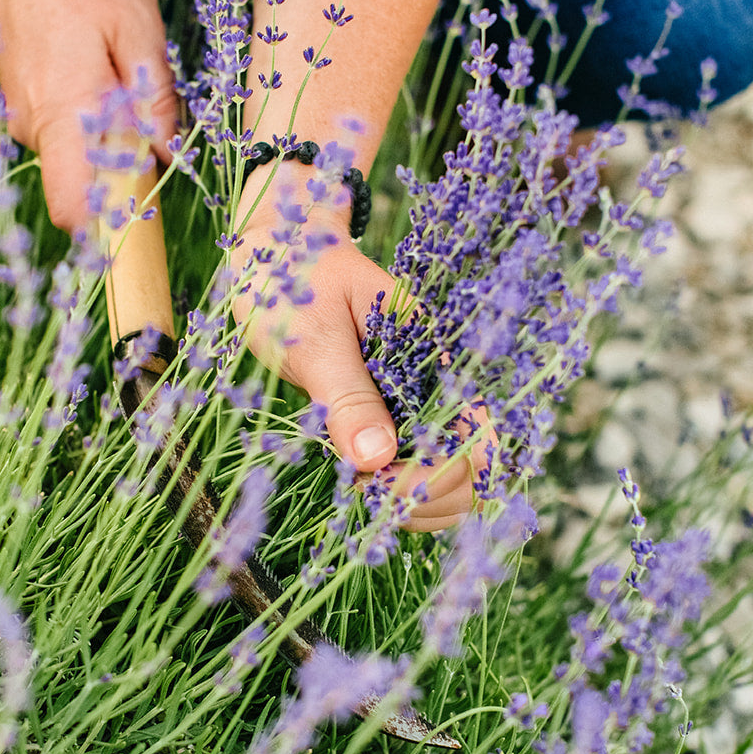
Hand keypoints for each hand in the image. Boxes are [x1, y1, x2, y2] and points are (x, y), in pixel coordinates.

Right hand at [0, 0, 177, 230]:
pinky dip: (90, 114)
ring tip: (122, 69)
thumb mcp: (139, 28)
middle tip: (149, 106)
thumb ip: (153, 98)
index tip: (145, 208)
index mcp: (66, 114)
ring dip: (110, 132)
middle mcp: (36, 126)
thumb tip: (167, 154)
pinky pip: (66, 130)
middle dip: (125, 164)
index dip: (111, 222)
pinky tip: (99, 63)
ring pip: (79, 154)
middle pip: (87, 184)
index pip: (75, 209)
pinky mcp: (25, 104)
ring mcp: (24, 116)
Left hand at [229, 216, 490, 530]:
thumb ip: (348, 395)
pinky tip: (361, 487)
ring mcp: (414, 405)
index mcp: (433, 358)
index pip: (476, 435)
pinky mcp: (387, 418)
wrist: (277, 250)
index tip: (378, 480)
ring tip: (359, 489)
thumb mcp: (317, 334)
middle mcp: (435, 386)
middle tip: (363, 489)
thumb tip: (377, 459)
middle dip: (426, 494)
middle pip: (472, 469)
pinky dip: (397, 496)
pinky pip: (414, 473)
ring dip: (414, 503)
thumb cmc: (294, 278)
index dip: (438, 471)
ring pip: (449, 481)